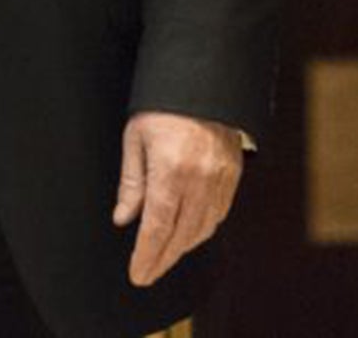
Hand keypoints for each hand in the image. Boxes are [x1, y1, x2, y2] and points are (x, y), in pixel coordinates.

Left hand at [112, 111, 242, 286]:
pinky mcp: (233, 176)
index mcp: (170, 171)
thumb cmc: (164, 106)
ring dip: (182, 248)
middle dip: (162, 259)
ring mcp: (220, 180)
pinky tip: (189, 233)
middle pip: (180, 237)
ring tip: (164, 255)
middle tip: (147, 272)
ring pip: (202, 230)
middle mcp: (199, 180)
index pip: (157, 228)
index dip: (147, 256)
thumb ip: (131, 183)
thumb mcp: (136, 138)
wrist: (204, 83)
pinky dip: (202, 230)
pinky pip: (219, 215)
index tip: (138, 274)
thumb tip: (123, 218)